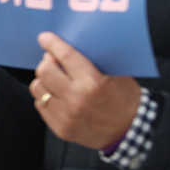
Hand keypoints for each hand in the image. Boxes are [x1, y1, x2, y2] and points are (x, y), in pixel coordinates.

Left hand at [31, 33, 141, 151]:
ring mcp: (67, 116)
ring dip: (44, 80)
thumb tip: (67, 44)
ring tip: (55, 80)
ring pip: (38, 88)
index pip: (64, 56)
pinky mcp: (61, 129)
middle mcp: (77, 99)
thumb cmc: (124, 98)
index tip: (45, 38)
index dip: (52, 43)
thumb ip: (91, 60)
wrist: (131, 131)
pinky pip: (40, 105)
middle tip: (53, 60)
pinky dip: (47, 97)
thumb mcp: (115, 74)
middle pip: (44, 70)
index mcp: (93, 82)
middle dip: (47, 61)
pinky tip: (58, 96)